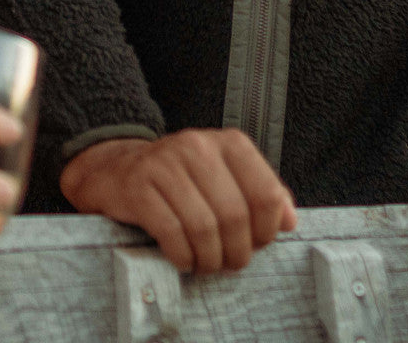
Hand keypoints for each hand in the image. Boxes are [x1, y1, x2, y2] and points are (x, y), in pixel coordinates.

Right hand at [60, 129, 297, 271]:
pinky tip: (183, 259)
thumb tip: (290, 221)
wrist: (117, 168)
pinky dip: (182, 256)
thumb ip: (260, 194)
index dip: (266, 229)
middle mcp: (199, 146)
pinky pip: (171, 232)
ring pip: (204, 227)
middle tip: (230, 262)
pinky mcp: (139, 185)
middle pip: (235, 215)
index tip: (257, 243)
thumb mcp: (224, 176)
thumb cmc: (180, 179)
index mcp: (228, 143)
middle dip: (237, 251)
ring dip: (209, 258)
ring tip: (206, 263)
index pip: (266, 192)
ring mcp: (166, 163)